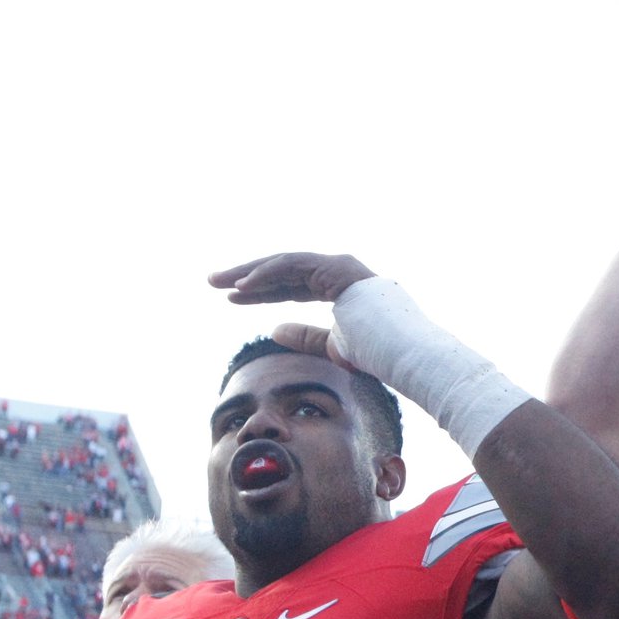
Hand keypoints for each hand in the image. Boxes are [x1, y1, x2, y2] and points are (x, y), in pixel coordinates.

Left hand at [207, 253, 378, 363]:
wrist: (403, 352)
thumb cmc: (377, 355)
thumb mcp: (333, 348)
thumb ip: (305, 337)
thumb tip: (272, 329)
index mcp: (339, 288)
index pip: (292, 285)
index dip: (262, 292)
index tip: (232, 297)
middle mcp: (337, 271)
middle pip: (283, 270)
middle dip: (247, 276)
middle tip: (214, 281)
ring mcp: (338, 266)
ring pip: (283, 264)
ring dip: (249, 271)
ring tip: (218, 281)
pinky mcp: (335, 268)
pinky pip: (292, 266)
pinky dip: (266, 275)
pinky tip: (243, 286)